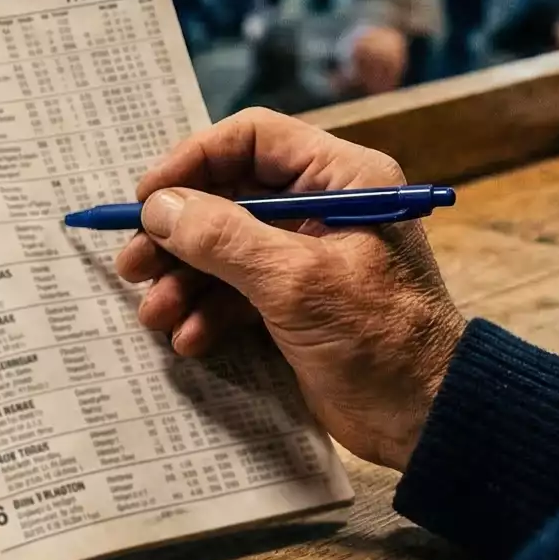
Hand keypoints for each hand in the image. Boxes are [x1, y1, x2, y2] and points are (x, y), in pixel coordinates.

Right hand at [115, 109, 468, 471]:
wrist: (426, 420)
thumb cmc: (380, 338)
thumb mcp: (295, 281)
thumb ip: (223, 238)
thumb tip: (158, 206)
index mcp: (342, 179)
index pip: (253, 140)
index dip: (193, 162)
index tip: (147, 198)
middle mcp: (324, 207)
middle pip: (229, 196)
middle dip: (178, 234)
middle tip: (133, 263)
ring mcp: (308, 257)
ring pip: (225, 249)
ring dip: (184, 280)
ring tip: (154, 313)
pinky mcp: (297, 303)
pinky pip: (237, 292)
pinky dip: (208, 311)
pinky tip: (188, 338)